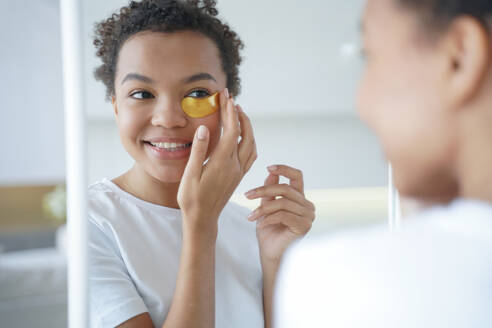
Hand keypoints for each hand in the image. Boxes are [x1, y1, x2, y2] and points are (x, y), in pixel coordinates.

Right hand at [177, 89, 256, 234]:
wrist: (203, 219)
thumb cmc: (192, 199)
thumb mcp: (190, 175)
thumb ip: (199, 151)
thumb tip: (205, 128)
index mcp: (222, 162)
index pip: (231, 130)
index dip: (230, 111)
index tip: (226, 96)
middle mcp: (235, 165)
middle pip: (245, 134)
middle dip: (240, 114)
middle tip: (232, 100)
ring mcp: (239, 171)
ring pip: (250, 143)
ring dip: (246, 126)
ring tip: (238, 113)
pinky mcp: (239, 176)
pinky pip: (250, 154)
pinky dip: (249, 139)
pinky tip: (242, 136)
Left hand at [245, 165, 314, 262]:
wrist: (270, 253)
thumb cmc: (269, 231)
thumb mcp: (267, 206)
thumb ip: (270, 191)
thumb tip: (271, 173)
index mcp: (299, 198)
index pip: (297, 176)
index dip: (284, 169)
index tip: (268, 168)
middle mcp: (307, 205)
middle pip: (285, 189)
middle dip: (264, 190)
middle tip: (247, 195)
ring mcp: (308, 216)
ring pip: (283, 202)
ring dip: (263, 208)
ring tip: (251, 215)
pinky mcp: (303, 226)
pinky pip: (283, 215)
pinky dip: (269, 218)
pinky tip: (261, 223)